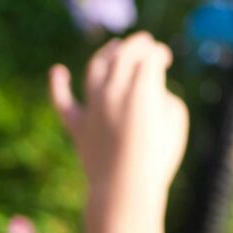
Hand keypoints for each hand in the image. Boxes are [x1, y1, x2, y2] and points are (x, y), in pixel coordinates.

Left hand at [49, 31, 188, 232]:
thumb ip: (163, 95)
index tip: (165, 59)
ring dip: (107, 52)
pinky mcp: (78, 125)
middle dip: (138, 43)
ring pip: (96, 67)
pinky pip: (63, 101)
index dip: (159, 52)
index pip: (150, 55)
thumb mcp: (176, 118)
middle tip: (147, 42)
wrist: (125, 190)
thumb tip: (150, 89)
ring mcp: (93, 106)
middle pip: (124, 53)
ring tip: (115, 47)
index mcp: (142, 88)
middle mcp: (114, 90)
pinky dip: (58, 84)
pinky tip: (57, 71)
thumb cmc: (159, 156)